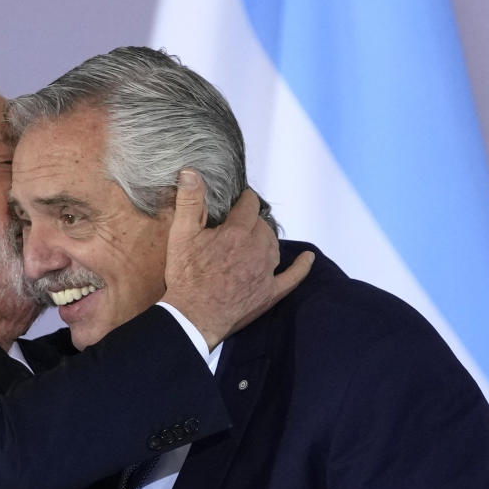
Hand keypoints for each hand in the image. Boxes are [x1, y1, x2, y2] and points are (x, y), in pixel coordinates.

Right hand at [161, 169, 312, 348]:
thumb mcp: (181, 235)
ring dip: (266, 239)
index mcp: (237, 233)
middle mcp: (257, 250)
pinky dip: (302, 267)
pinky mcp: (269, 293)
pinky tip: (308, 259)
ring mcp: (265, 273)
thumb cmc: (185, 277)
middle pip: (263, 225)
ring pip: (274, 245)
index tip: (242, 197)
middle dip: (253, 220)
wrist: (193, 317)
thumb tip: (190, 171)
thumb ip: (189, 202)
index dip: (245, 199)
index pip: (249, 206)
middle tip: (241, 222)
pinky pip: (293, 277)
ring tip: (254, 238)